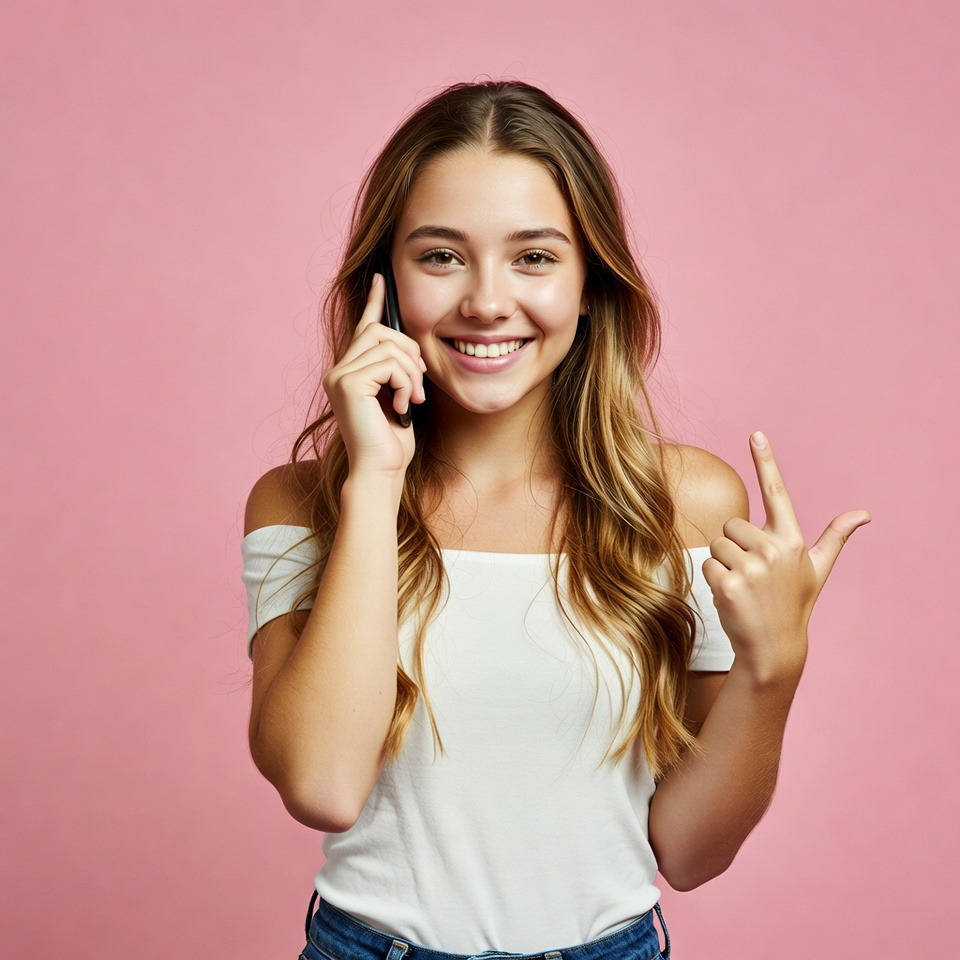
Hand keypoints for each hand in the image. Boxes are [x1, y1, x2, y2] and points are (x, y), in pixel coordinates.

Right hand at [321, 274, 425, 475]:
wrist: (382, 471)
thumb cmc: (393, 442)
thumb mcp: (401, 397)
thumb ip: (398, 370)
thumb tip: (411, 347)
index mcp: (350, 371)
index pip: (363, 327)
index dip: (375, 302)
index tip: (383, 279)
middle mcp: (338, 370)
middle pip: (379, 330)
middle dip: (409, 350)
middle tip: (421, 382)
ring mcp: (339, 376)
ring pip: (388, 345)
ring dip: (411, 371)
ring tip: (414, 399)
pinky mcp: (348, 384)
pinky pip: (389, 364)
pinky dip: (405, 383)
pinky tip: (404, 407)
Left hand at [702, 432, 870, 683]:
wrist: (774, 648)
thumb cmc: (793, 603)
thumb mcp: (817, 569)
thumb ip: (835, 538)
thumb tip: (864, 514)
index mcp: (793, 541)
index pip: (777, 493)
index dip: (765, 461)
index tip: (755, 434)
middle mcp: (774, 550)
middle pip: (731, 525)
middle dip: (734, 546)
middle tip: (751, 573)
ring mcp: (751, 568)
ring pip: (716, 544)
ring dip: (723, 563)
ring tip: (743, 586)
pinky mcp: (728, 584)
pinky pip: (706, 564)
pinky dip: (712, 579)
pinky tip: (731, 597)